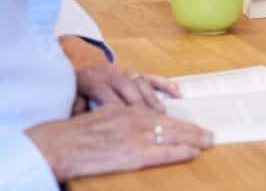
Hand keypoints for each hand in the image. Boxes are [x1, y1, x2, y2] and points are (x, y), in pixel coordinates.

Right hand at [26, 105, 211, 181]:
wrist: (56, 145)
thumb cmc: (71, 135)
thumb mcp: (99, 118)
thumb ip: (117, 120)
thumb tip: (130, 128)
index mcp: (125, 111)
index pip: (158, 115)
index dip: (178, 122)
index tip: (191, 126)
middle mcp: (134, 120)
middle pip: (170, 123)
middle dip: (192, 129)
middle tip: (209, 134)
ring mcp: (135, 137)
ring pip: (171, 135)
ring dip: (192, 139)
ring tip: (207, 142)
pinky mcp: (132, 154)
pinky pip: (163, 152)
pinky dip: (180, 151)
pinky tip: (193, 152)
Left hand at [74, 64, 180, 113]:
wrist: (81, 67)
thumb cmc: (76, 91)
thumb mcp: (71, 99)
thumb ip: (78, 110)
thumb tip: (87, 121)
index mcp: (94, 80)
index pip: (108, 97)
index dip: (118, 112)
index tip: (127, 126)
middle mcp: (112, 74)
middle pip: (129, 90)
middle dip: (141, 106)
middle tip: (151, 123)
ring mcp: (126, 71)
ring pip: (143, 84)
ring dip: (153, 99)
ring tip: (162, 115)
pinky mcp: (136, 72)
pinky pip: (153, 77)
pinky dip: (166, 84)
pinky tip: (178, 93)